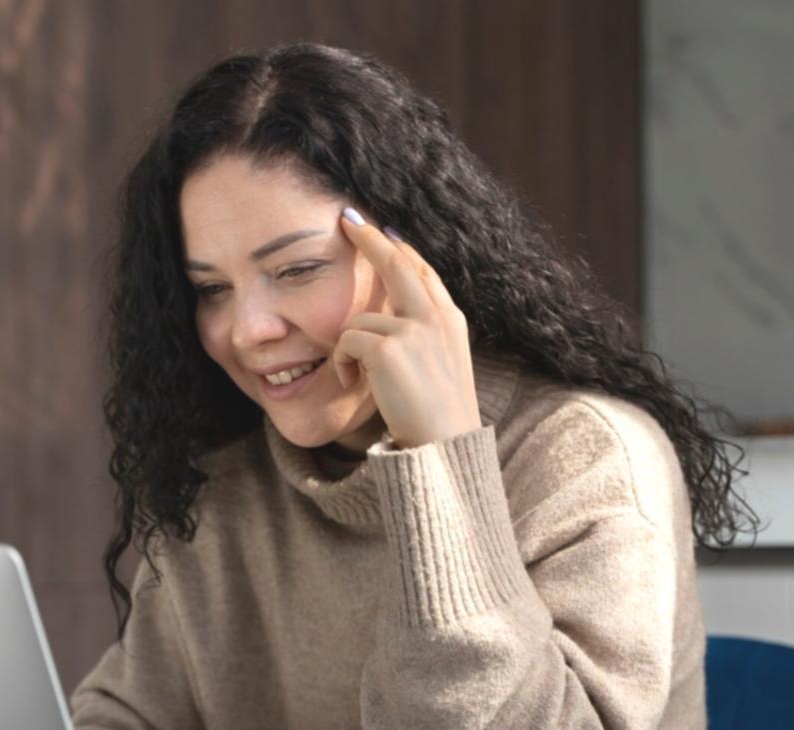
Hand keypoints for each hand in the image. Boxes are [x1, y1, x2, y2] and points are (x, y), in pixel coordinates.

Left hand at [333, 209, 480, 448]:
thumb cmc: (441, 418)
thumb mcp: (443, 367)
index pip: (424, 272)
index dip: (403, 250)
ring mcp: (413, 330)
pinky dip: (342, 363)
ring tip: (355, 378)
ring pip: (360, 321)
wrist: (446, 445)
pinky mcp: (388, 349)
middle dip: (370, 237)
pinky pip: (347, 342)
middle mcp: (435, 318)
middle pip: (397, 262)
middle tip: (348, 220)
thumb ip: (425, 338)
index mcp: (451, 321)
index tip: (385, 233)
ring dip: (349, 349)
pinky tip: (351, 383)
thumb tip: (393, 322)